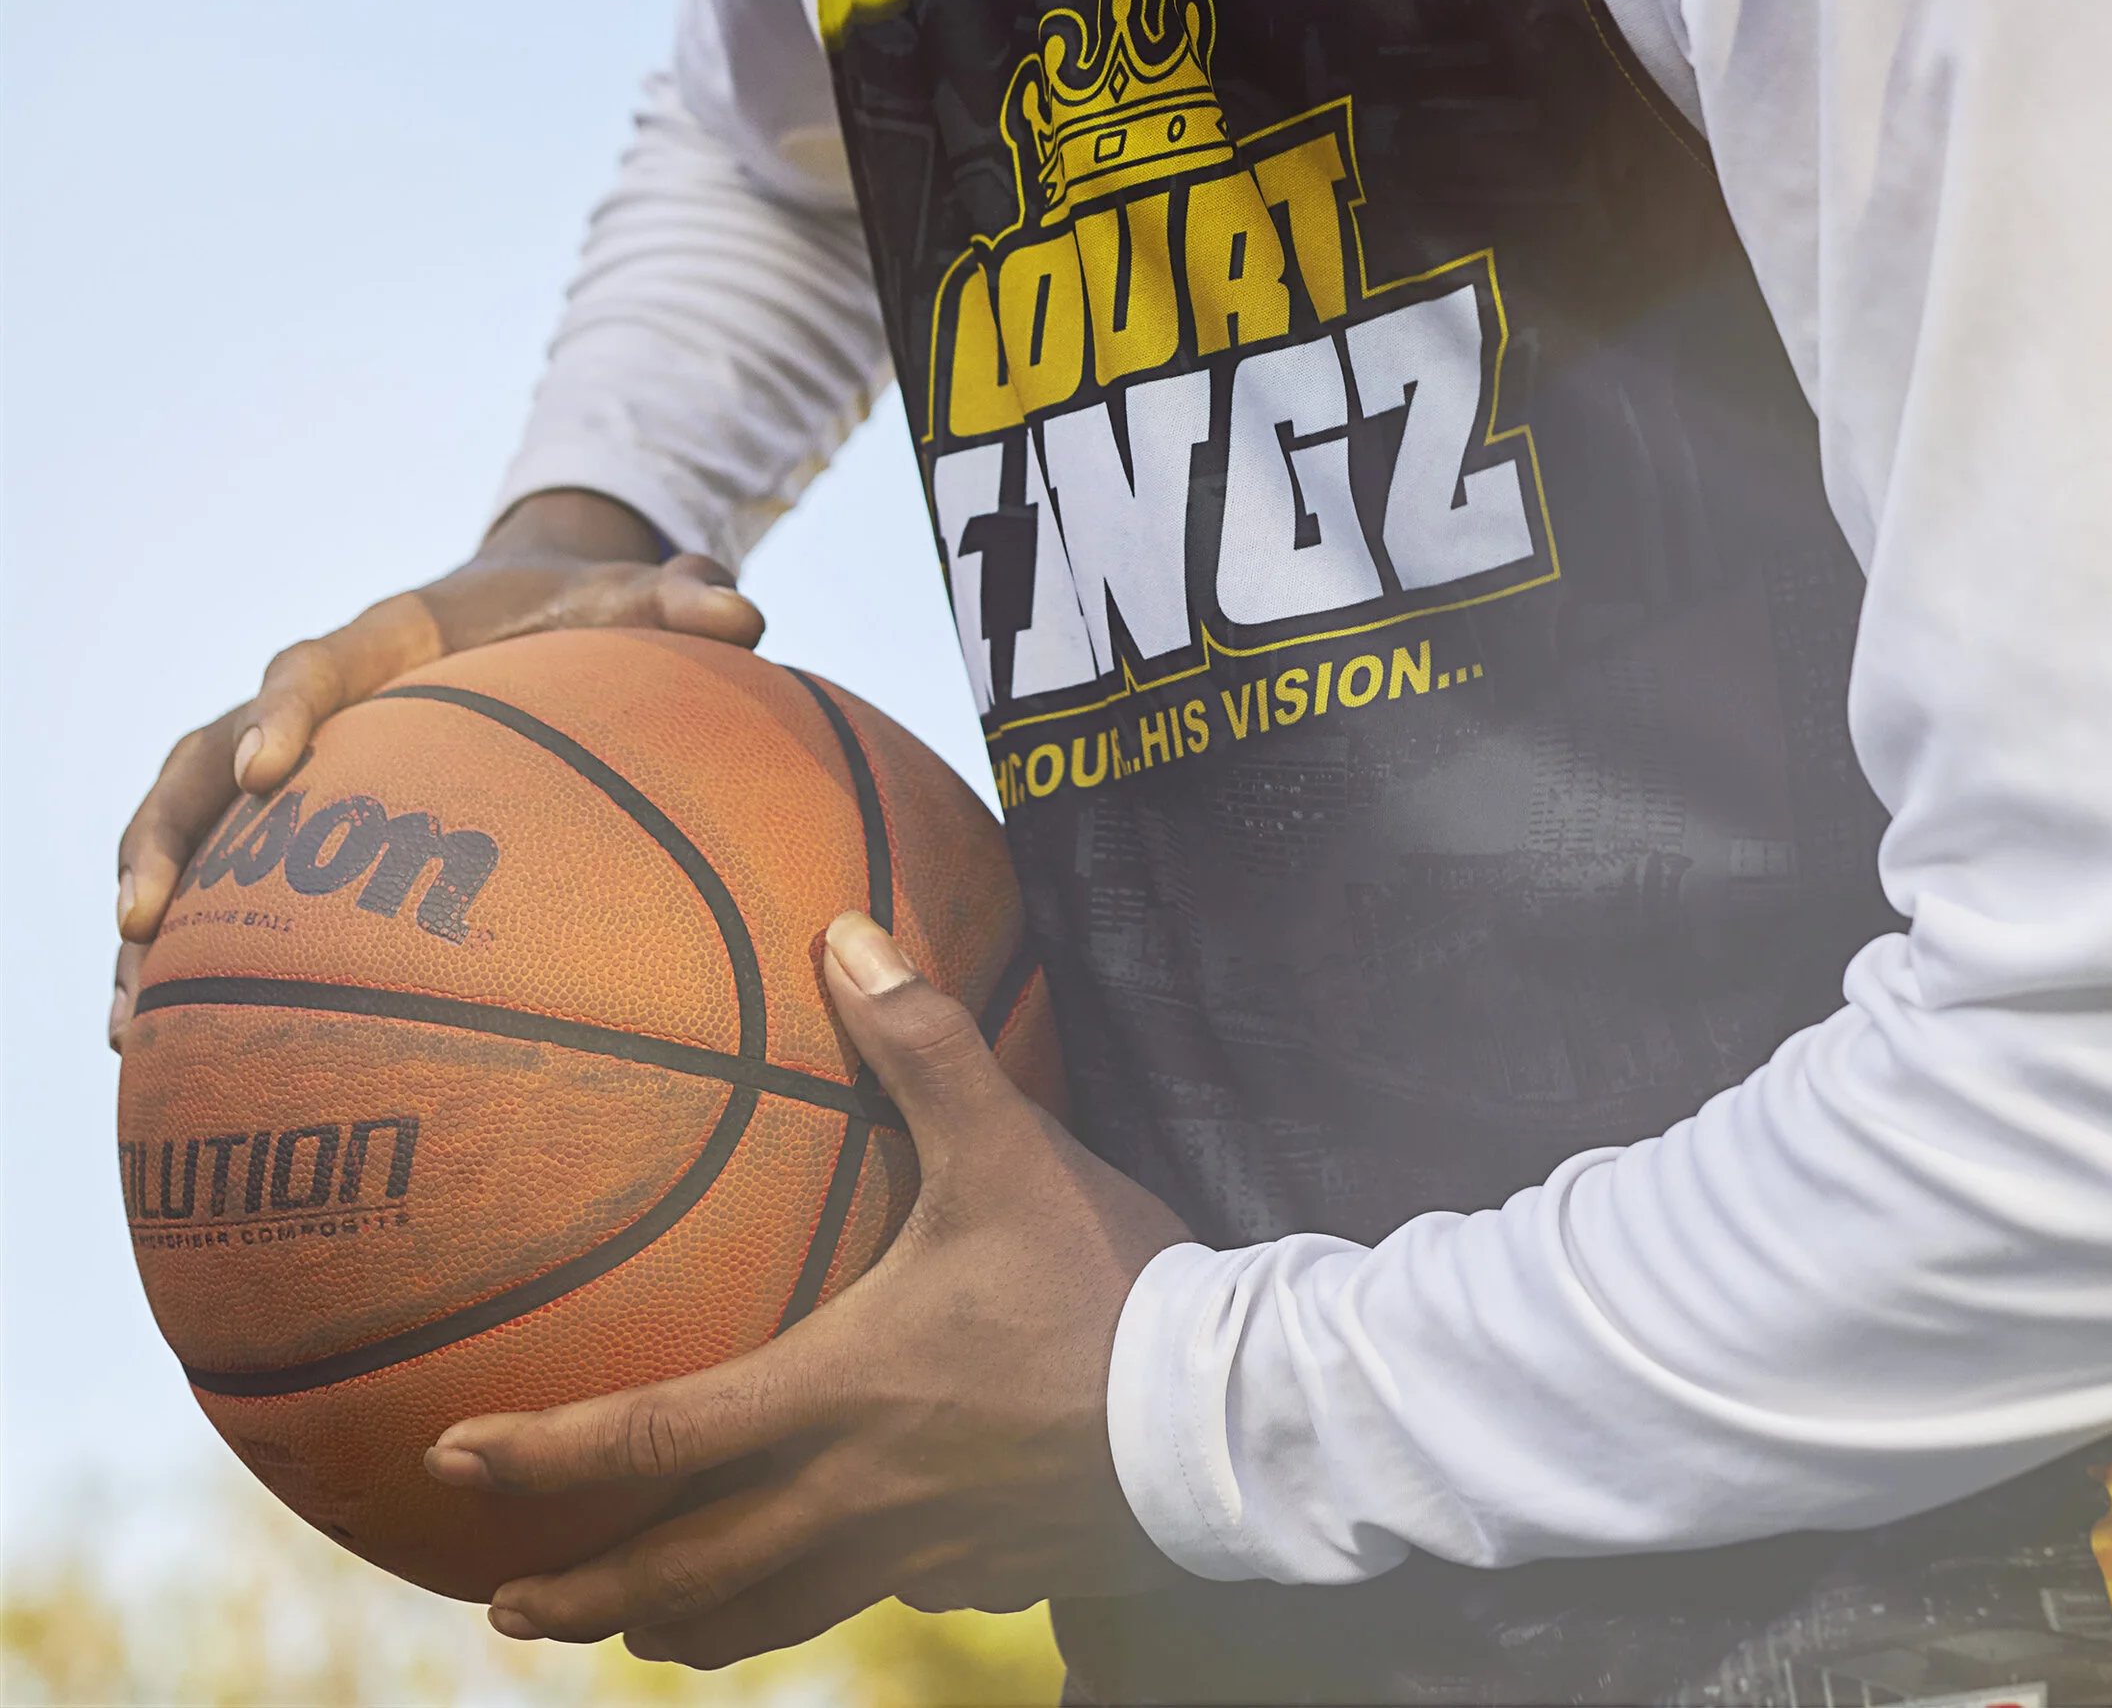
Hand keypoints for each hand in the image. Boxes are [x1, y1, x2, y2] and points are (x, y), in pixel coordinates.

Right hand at [110, 491, 760, 1046]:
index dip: (282, 712)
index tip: (270, 771)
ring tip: (127, 1029)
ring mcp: (292, 771)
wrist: (537, 612)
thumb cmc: (580, 615)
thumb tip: (743, 613)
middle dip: (164, 836)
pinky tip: (170, 1066)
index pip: (310, 666)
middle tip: (142, 925)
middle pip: (200, 760)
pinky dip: (191, 969)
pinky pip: (222, 900)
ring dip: (153, 915)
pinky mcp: (292, 837)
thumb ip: (680, 601)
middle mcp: (314, 705)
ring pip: (186, 832)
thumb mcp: (631, 600)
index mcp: (381, 642)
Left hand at [425, 912, 1194, 1666]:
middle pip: (684, 1575)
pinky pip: (875, 1597)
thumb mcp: (1007, 1145)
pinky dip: (818, 1596)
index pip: (653, 1440)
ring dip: (684, 1619)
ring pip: (768, 1611)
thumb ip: (919, 1042)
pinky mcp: (982, 1572)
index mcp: (834, 1393)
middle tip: (501, 1600)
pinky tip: (825, 1573)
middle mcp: (853, 1494)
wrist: (1225, 1421)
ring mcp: (917, 1550)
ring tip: (633, 1619)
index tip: (449, 1462)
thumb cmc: (1103, 1283)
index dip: (542, 1456)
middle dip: (582, 1590)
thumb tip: (842, 930)